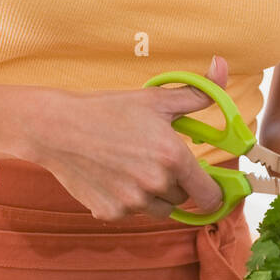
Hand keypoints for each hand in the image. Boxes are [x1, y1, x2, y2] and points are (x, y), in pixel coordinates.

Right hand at [21, 55, 232, 222]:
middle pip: (183, 199)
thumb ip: (198, 92)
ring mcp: (131, 203)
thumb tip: (222, 67)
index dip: (213, 192)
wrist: (57, 127)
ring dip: (153, 195)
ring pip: (158, 209)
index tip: (208, 185)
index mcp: (173, 157)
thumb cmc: (107, 110)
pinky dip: (127, 200)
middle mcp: (155, 184)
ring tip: (133, 166)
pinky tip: (112, 175)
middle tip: (156, 160)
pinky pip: (130, 213)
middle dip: (176, 184)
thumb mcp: (156, 99)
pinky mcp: (109, 213)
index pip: (210, 196)